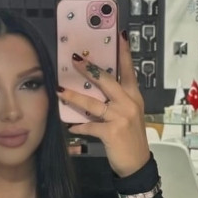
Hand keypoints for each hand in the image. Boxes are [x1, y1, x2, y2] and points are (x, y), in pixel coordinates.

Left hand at [58, 32, 150, 177]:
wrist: (137, 163)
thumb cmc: (130, 138)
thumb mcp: (128, 115)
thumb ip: (114, 101)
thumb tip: (92, 91)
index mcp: (133, 96)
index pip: (129, 70)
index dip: (124, 52)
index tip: (120, 34)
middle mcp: (129, 103)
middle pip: (107, 81)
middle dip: (89, 69)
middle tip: (75, 59)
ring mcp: (121, 117)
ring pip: (93, 103)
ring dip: (74, 97)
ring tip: (60, 91)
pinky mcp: (112, 132)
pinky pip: (89, 126)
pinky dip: (79, 126)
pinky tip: (71, 127)